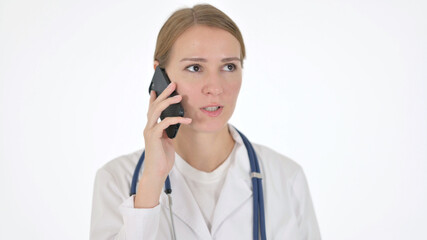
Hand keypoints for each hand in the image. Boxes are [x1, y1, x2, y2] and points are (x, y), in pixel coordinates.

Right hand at [135, 82, 190, 207]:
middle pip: (154, 106)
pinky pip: (165, 123)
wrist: (157, 172)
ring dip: (168, 102)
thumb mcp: (167, 141)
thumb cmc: (162, 158)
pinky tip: (186, 120)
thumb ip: (168, 131)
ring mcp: (150, 131)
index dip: (155, 98)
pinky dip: (176, 120)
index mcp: (151, 127)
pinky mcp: (154, 137)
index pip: (152, 109)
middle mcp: (148, 127)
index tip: (158, 88)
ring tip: (179, 96)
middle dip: (164, 94)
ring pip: (157, 111)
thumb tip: (174, 122)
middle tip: (173, 84)